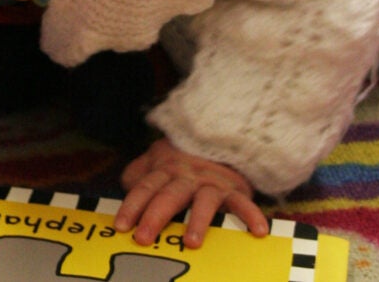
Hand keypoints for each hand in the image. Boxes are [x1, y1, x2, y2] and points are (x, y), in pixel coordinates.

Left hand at [114, 137, 267, 247]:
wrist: (220, 135)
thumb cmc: (183, 156)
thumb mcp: (157, 158)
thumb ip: (139, 172)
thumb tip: (125, 185)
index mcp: (165, 169)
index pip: (145, 188)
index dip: (132, 206)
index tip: (122, 226)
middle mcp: (187, 175)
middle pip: (168, 196)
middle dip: (154, 216)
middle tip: (143, 237)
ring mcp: (211, 182)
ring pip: (203, 201)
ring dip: (197, 221)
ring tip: (191, 243)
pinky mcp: (234, 189)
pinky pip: (243, 202)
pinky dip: (251, 215)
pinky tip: (257, 231)